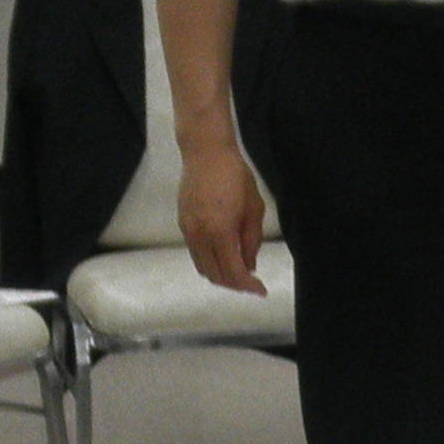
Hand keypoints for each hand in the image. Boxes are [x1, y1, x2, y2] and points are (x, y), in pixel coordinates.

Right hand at [177, 139, 267, 296]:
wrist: (205, 153)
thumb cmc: (235, 176)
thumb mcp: (254, 208)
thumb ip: (251, 240)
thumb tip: (249, 265)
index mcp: (220, 232)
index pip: (233, 272)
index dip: (248, 286)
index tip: (261, 290)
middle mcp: (200, 236)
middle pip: (215, 276)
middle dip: (234, 284)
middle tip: (251, 283)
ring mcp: (188, 231)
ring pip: (202, 268)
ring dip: (220, 275)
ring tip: (238, 271)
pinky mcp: (182, 224)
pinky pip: (195, 254)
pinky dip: (210, 262)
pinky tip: (223, 255)